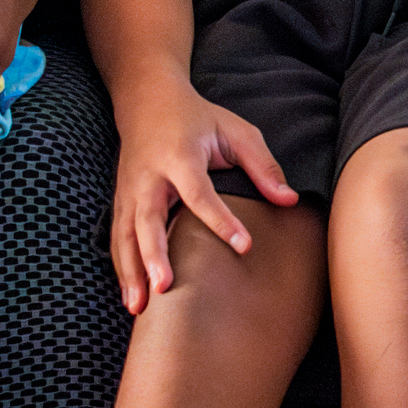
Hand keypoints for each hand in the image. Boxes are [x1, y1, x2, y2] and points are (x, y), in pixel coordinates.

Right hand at [105, 88, 293, 312]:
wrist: (147, 99)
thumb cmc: (198, 118)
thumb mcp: (235, 131)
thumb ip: (262, 165)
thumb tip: (289, 200)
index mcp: (180, 155)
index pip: (199, 192)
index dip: (221, 219)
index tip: (243, 246)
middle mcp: (150, 175)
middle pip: (148, 219)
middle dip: (154, 254)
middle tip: (165, 287)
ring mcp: (130, 189)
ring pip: (125, 235)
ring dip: (131, 272)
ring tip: (139, 308)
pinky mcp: (121, 200)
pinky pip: (118, 238)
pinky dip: (122, 269)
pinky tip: (132, 299)